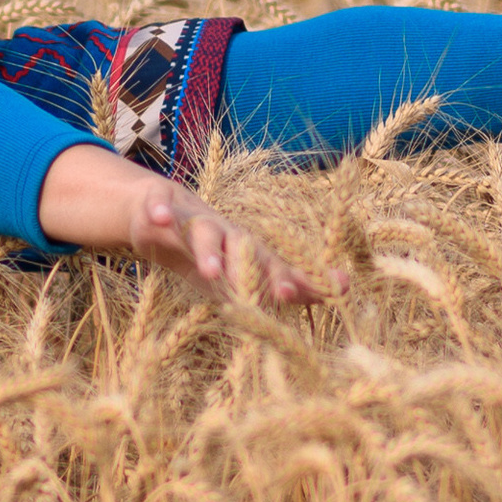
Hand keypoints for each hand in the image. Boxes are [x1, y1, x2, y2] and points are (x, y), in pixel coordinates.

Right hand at [35, 144, 341, 304]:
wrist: (161, 213)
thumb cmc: (209, 253)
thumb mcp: (238, 276)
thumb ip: (284, 285)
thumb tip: (342, 288)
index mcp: (246, 251)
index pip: (277, 268)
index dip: (299, 281)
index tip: (331, 291)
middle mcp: (225, 234)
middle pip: (246, 250)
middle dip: (262, 271)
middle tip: (282, 294)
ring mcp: (192, 219)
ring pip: (204, 234)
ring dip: (210, 252)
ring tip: (213, 273)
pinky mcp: (160, 208)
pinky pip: (159, 209)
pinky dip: (159, 213)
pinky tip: (159, 220)